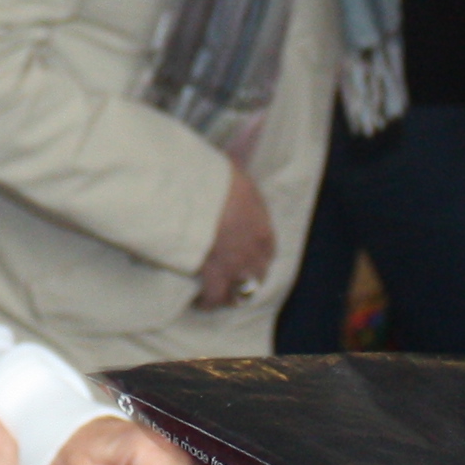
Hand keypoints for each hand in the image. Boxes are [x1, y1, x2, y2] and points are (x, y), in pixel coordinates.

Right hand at [196, 168, 275, 310]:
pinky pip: (213, 297)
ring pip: (240, 291)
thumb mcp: (234, 175)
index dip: (259, 256)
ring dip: (230, 294)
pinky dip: (206, 301)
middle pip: (258, 274)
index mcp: (261, 225)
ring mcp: (235, 265)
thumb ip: (238, 187)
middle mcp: (253, 249)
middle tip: (234, 280)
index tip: (250, 258)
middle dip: (248, 279)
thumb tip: (239, 163)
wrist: (195, 194)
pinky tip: (198, 301)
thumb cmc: (213, 177)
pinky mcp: (213, 276)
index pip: (268, 249)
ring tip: (217, 296)